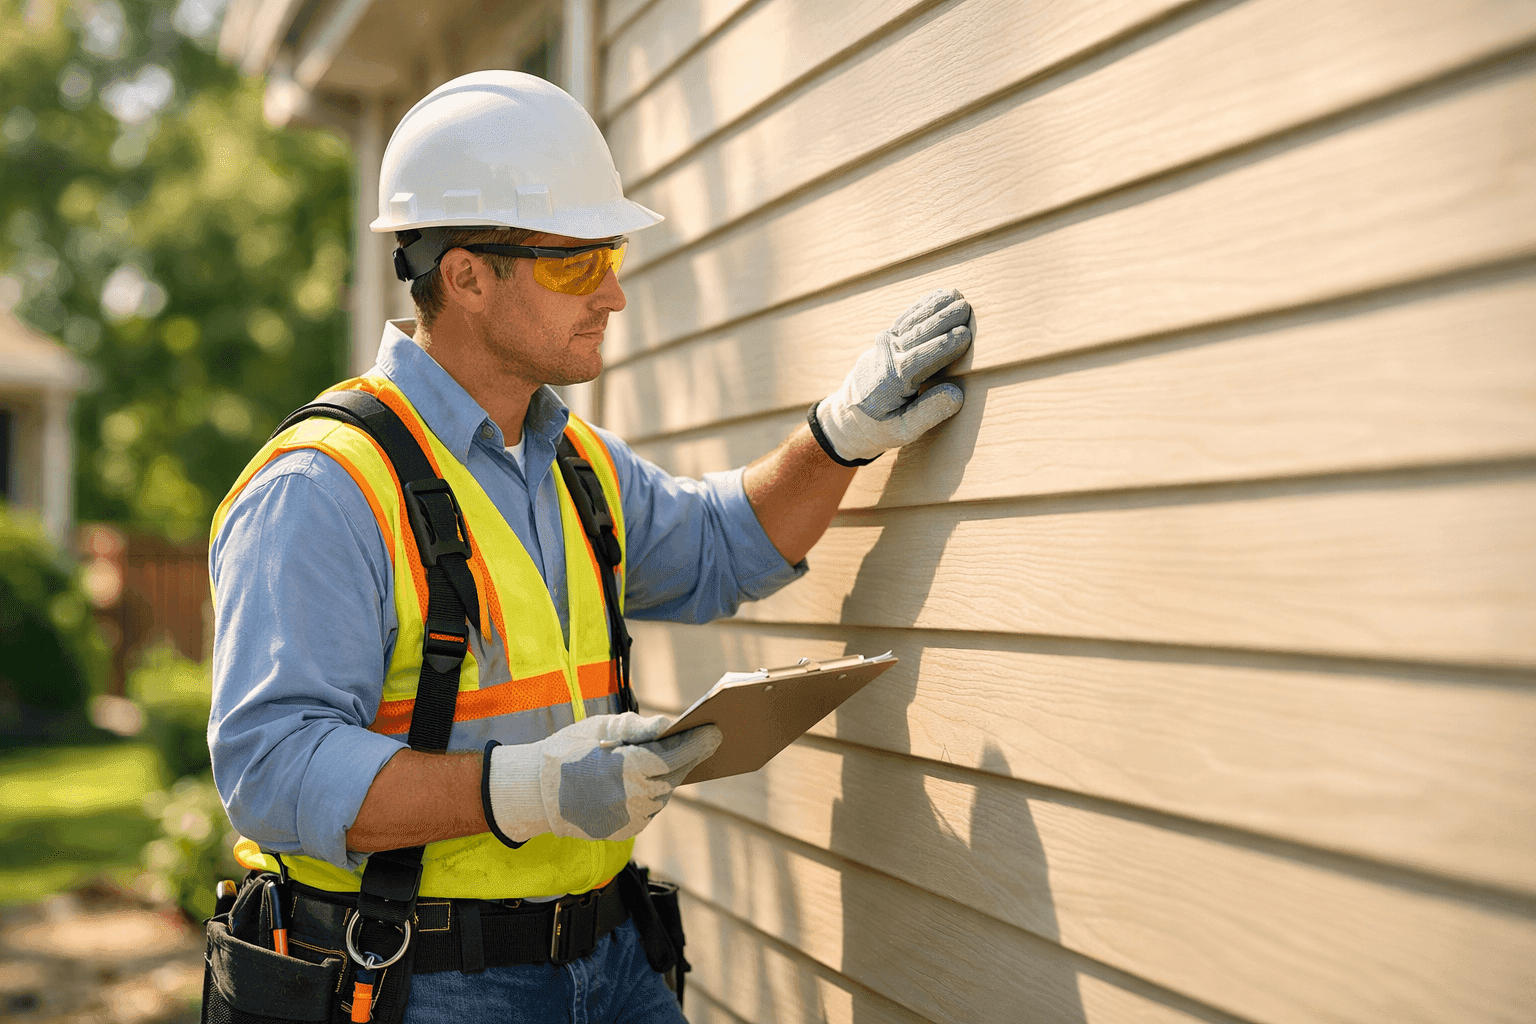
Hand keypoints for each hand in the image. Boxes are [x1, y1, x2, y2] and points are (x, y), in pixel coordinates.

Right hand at [481, 713, 721, 844]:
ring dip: (671, 777)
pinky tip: (652, 781)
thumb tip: (670, 725)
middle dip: (690, 758)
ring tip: (681, 759)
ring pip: (662, 796)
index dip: (698, 742)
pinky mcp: (622, 832)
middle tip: (706, 742)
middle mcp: (633, 798)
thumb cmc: (567, 752)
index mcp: (629, 768)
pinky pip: (647, 811)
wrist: (534, 793)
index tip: (716, 731)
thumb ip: (638, 727)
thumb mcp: (599, 729)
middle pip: (674, 776)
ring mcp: (628, 819)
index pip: (676, 755)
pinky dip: (652, 795)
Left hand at [811, 288, 973, 464]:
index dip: (945, 345)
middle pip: (919, 333)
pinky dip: (923, 306)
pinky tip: (938, 295)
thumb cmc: (880, 427)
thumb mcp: (903, 431)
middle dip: (943, 318)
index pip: (922, 358)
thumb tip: (957, 394)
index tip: (965, 334)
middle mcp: (888, 356)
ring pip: (913, 321)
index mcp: (893, 380)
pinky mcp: (886, 339)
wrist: (848, 415)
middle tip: (966, 307)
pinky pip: (907, 319)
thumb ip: (929, 413)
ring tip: (956, 295)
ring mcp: (885, 345)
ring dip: (935, 306)